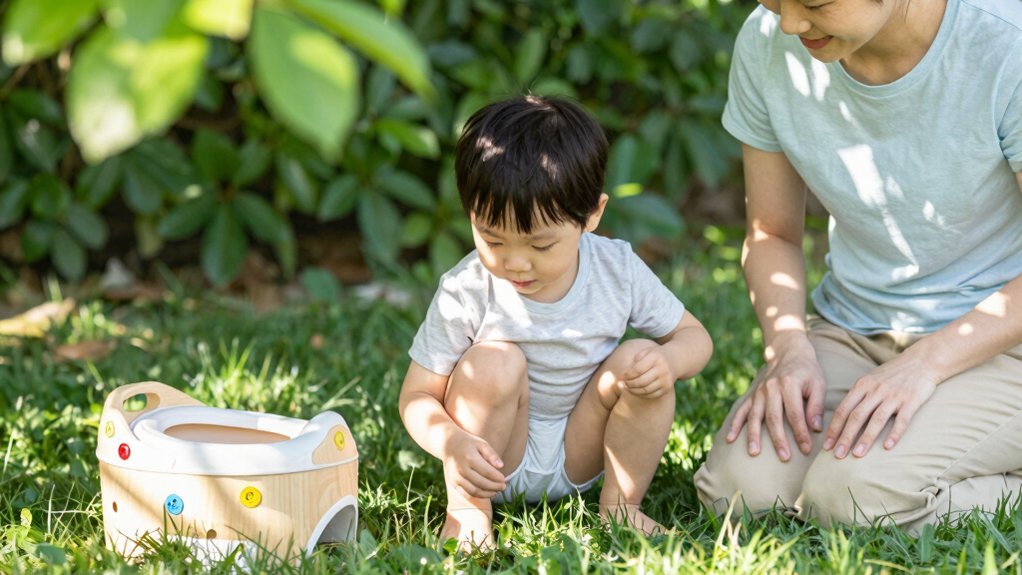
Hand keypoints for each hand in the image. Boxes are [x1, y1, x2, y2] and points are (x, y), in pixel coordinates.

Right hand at [442, 431, 505, 498]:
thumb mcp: (481, 444)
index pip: (487, 472)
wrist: (448, 445)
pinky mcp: (453, 483)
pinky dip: (478, 496)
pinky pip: (466, 494)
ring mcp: (456, 477)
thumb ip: (491, 454)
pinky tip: (486, 493)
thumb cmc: (469, 444)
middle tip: (503, 487)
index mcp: (470, 458)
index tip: (505, 479)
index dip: (498, 478)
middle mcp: (461, 469)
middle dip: (495, 487)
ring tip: (496, 491)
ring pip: (474, 491)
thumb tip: (501, 466)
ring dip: (487, 494)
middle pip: (481, 483)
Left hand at [621, 345, 675, 397]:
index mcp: (656, 357)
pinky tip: (636, 391)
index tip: (621, 376)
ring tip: (627, 387)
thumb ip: (634, 361)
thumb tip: (623, 375)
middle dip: (629, 384)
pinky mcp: (667, 388)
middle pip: (641, 381)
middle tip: (623, 383)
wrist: (674, 360)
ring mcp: (666, 380)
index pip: (638, 369)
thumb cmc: (655, 356)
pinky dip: (642, 395)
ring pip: (646, 390)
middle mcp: (663, 369)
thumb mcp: (646, 352)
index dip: (627, 374)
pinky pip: (652, 395)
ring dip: (634, 391)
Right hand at [725, 333, 824, 460]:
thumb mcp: (818, 383)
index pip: (795, 414)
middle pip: (773, 417)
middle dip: (779, 439)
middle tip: (784, 457)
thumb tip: (815, 428)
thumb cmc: (807, 371)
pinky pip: (741, 410)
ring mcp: (759, 392)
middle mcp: (771, 388)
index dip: (801, 433)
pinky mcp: (752, 395)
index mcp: (789, 384)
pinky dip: (735, 425)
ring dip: (754, 435)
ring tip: (754, 453)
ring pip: (755, 416)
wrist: (788, 352)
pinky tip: (730, 439)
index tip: (806, 449)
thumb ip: (816, 405)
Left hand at [824, 356, 938, 458]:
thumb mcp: (870, 379)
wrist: (922, 361)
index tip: (827, 445)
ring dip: (866, 438)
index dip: (834, 428)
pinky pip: (902, 420)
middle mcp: (875, 390)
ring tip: (857, 455)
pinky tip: (887, 447)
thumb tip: (843, 417)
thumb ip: (858, 396)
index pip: (843, 409)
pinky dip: (894, 434)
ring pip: (876, 420)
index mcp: (862, 386)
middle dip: (845, 437)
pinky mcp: (911, 401)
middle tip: (837, 455)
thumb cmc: (893, 373)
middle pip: (856, 416)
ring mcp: (893, 396)